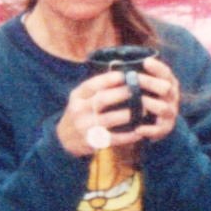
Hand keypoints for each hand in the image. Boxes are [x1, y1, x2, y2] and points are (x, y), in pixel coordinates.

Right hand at [55, 60, 179, 155]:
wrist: (65, 139)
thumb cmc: (81, 112)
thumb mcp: (81, 97)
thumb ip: (97, 87)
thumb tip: (121, 69)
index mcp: (77, 96)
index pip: (92, 84)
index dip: (109, 79)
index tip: (125, 75)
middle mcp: (79, 110)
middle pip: (101, 99)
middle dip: (122, 94)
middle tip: (139, 90)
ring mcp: (85, 127)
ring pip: (108, 119)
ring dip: (128, 114)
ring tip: (145, 110)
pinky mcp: (92, 142)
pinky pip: (113, 138)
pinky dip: (128, 136)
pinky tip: (140, 131)